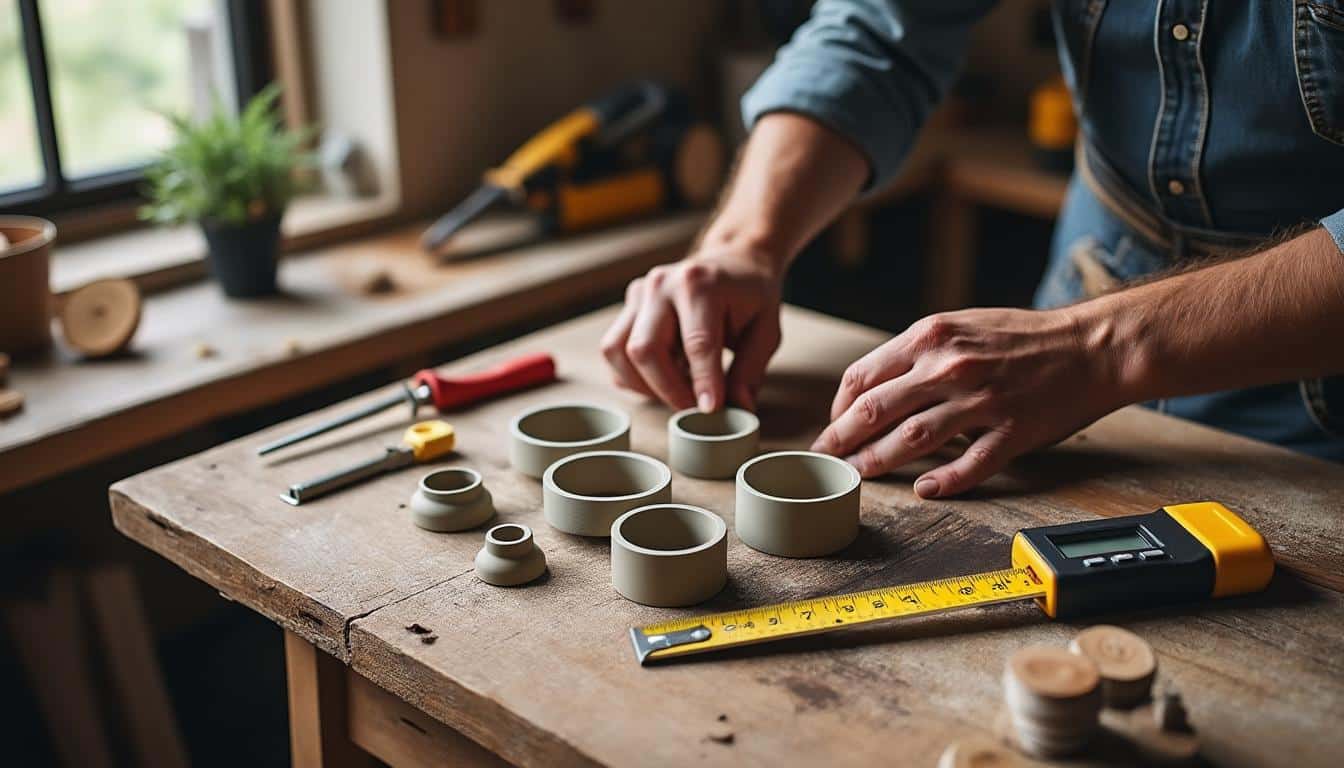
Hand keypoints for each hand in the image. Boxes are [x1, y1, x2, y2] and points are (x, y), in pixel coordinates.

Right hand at [601, 246, 783, 410]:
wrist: (734, 261)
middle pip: (644, 350)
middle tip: (693, 408)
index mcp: (699, 284)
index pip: (696, 344)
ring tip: (678, 391)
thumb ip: (750, 371)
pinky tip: (665, 376)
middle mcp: (661, 285)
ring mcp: (639, 294)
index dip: (703, 382)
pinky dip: (633, 376)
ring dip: (644, 385)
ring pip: (617, 352)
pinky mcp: (628, 307)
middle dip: (667, 390)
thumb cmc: (751, 295)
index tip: (710, 410)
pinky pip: (614, 353)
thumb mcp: (766, 331)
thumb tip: (737, 408)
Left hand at [810, 307, 1122, 497]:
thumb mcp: (961, 325)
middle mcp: (950, 367)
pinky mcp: (1013, 431)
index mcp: (932, 337)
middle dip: (842, 439)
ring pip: (913, 439)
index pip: (864, 376)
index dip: (839, 407)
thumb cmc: (1023, 337)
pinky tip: (924, 490)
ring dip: (879, 461)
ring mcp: (982, 401)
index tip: (834, 425)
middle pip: (876, 410)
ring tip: (860, 476)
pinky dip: (943, 481)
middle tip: (828, 459)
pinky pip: (970, 464)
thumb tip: (876, 387)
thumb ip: (918, 352)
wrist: (1091, 345)